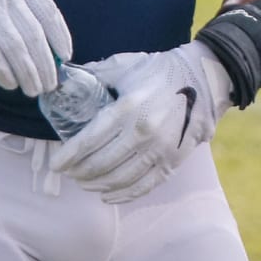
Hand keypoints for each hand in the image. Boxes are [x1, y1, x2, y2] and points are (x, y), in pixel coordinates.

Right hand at [0, 0, 70, 94]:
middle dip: (45, 62)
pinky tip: (10, 83)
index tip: (66, 57)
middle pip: (34, 33)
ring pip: (16, 46)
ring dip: (28, 72)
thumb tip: (41, 44)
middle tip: (50, 83)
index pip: (48, 12)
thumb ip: (20, 3)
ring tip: (34, 89)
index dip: (60, 36)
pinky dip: (3, 71)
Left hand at [48, 41, 233, 202]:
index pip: (88, 140)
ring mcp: (159, 149)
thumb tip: (65, 79)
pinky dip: (122, 195)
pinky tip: (108, 194)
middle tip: (69, 172)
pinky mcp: (173, 160)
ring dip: (96, 185)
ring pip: (118, 179)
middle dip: (79, 172)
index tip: (56, 164)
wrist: (204, 77)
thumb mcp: (127, 65)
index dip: (68, 156)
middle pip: (100, 164)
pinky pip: (143, 187)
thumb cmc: (160, 70)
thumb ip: (96, 73)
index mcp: (128, 107)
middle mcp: (143, 131)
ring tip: (85, 182)